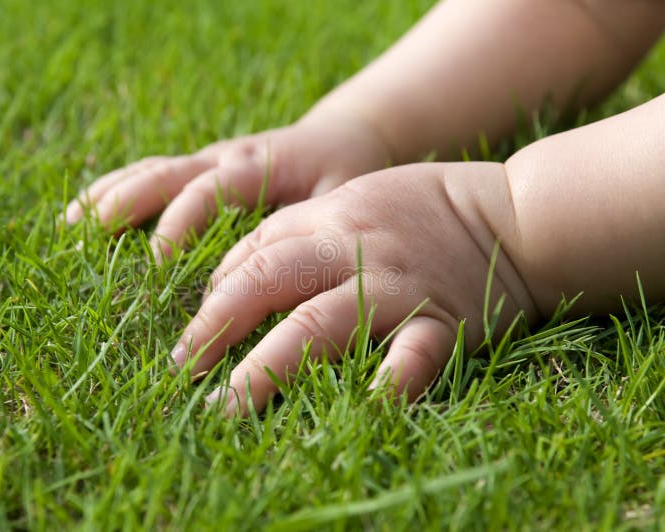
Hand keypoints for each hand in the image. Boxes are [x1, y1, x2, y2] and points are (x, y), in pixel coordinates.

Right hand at [64, 111, 390, 255]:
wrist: (340, 139)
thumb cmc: (343, 174)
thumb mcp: (341, 201)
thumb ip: (312, 233)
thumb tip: (280, 287)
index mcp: (257, 166)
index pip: (208, 190)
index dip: (180, 224)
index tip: (157, 265)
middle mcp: (223, 158)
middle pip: (165, 174)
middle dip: (126, 205)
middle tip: (91, 239)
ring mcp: (207, 161)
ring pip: (150, 171)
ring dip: (110, 196)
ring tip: (70, 227)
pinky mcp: (200, 169)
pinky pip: (152, 174)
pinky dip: (116, 191)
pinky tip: (86, 215)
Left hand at [170, 162, 538, 415]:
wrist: (512, 214)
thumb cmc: (423, 209)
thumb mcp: (351, 199)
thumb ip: (296, 230)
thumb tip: (234, 274)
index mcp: (329, 220)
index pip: (253, 254)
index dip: (214, 295)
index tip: (193, 335)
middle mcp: (353, 252)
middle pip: (270, 282)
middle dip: (217, 326)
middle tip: (182, 368)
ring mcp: (397, 289)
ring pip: (321, 322)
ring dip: (271, 364)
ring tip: (230, 405)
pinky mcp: (444, 323)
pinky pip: (415, 354)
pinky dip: (391, 380)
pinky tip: (365, 408)